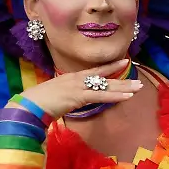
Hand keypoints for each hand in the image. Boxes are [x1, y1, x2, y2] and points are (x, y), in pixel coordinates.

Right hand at [17, 59, 141, 118]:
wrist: (29, 105)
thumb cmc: (38, 102)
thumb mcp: (56, 96)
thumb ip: (67, 95)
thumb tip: (73, 99)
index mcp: (71, 78)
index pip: (95, 71)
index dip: (110, 67)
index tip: (123, 62)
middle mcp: (77, 79)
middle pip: (104, 78)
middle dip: (122, 80)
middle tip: (138, 81)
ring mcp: (78, 86)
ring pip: (106, 86)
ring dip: (124, 88)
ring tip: (138, 87)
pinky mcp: (78, 96)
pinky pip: (101, 96)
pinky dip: (115, 96)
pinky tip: (127, 96)